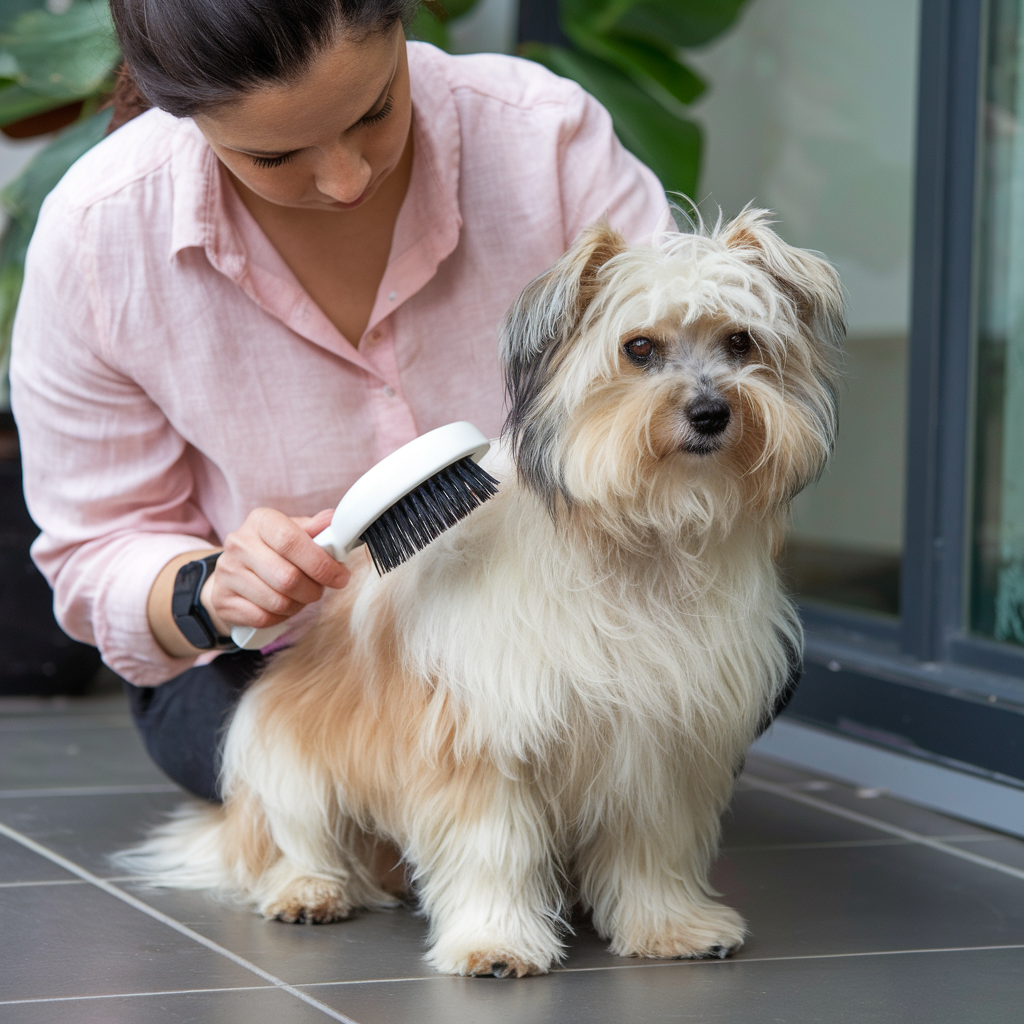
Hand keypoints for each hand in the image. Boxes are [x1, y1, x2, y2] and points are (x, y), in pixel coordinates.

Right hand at [203, 507, 349, 631]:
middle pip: (288, 577)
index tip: (340, 575)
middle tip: (321, 589)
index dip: (321, 563)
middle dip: (314, 589)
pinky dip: (281, 617)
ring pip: (278, 602)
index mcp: (260, 521)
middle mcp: (239, 543)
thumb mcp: (293, 532)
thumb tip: (333, 521)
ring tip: (302, 596)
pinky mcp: (223, 600)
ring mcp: (227, 573)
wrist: (233, 572)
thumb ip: (315, 529)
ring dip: (299, 604)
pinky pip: (263, 618)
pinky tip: (283, 607)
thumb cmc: (273, 550)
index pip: (292, 541)